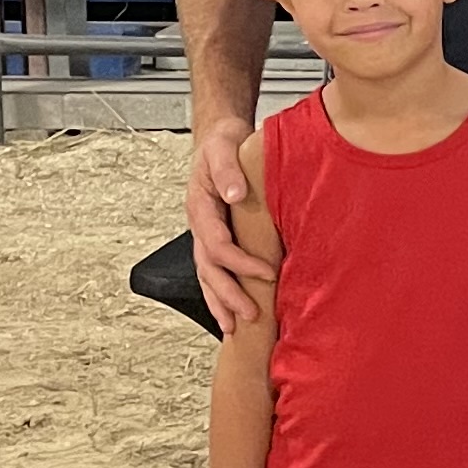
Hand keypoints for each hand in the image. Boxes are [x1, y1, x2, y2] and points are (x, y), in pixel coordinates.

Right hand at [187, 115, 267, 335]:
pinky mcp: (213, 239)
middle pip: (208, 268)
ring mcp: (203, 235)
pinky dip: (219, 294)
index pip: (218, 243)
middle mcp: (199, 225)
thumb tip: (233, 195)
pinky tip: (230, 313)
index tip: (268, 272)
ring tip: (234, 328)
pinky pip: (212, 271)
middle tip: (251, 314)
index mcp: (200, 206)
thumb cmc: (223, 144)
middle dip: (228, 294)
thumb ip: (227, 170)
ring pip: (206, 275)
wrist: (217, 140)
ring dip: (219, 301)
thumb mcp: (223, 147)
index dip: (241, 262)